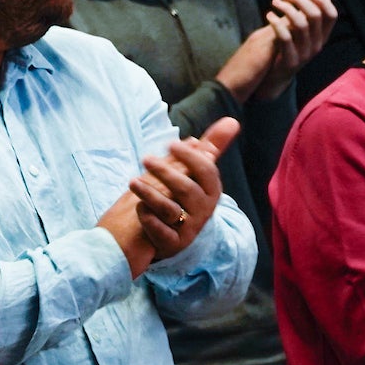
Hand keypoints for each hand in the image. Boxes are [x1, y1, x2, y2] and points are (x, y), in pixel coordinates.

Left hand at [101, 117, 241, 272]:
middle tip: (145, 158)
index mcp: (209, 190)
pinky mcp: (171, 244)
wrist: (159, 232)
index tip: (171, 143)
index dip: (190, 157)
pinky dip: (149, 220)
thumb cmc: (176, 195)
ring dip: (150, 194)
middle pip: (187, 189)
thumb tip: (232, 121)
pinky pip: (162, 233)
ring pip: (170, 210)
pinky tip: (138, 208)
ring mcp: (187, 228)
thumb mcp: (191, 171)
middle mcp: (202, 210)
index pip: (206, 171)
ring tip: (132, 182)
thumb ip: (209, 148)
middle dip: (166, 172)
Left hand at [253, 0, 336, 99]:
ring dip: (286, 8)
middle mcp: (318, 45)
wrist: (276, 76)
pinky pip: (286, 38)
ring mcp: (306, 54)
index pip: (331, 15)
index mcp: (322, 36)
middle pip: (315, 15)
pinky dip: (276, 23)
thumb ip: (311, 15)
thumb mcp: (302, 31)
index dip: (322, 0)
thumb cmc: (288, 47)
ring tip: (275, 2)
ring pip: (301, 24)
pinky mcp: (291, 61)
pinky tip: (268, 15)